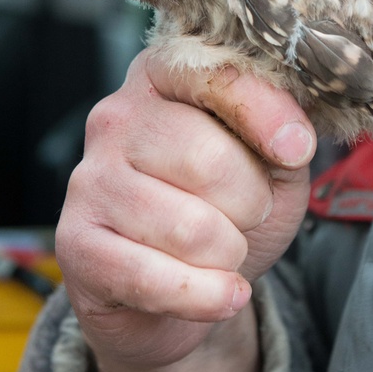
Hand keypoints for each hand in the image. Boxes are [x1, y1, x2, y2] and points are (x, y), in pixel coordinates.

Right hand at [55, 48, 315, 371]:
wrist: (177, 287)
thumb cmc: (224, 208)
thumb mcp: (270, 162)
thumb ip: (283, 135)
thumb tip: (292, 140)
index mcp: (161, 75)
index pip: (213, 75)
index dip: (266, 114)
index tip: (296, 149)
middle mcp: (115, 117)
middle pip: (206, 159)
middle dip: (250, 203)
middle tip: (247, 214)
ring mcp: (89, 180)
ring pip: (189, 228)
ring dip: (229, 253)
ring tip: (223, 250)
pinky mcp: (76, 243)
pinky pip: (154, 279)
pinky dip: (208, 297)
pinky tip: (222, 294)